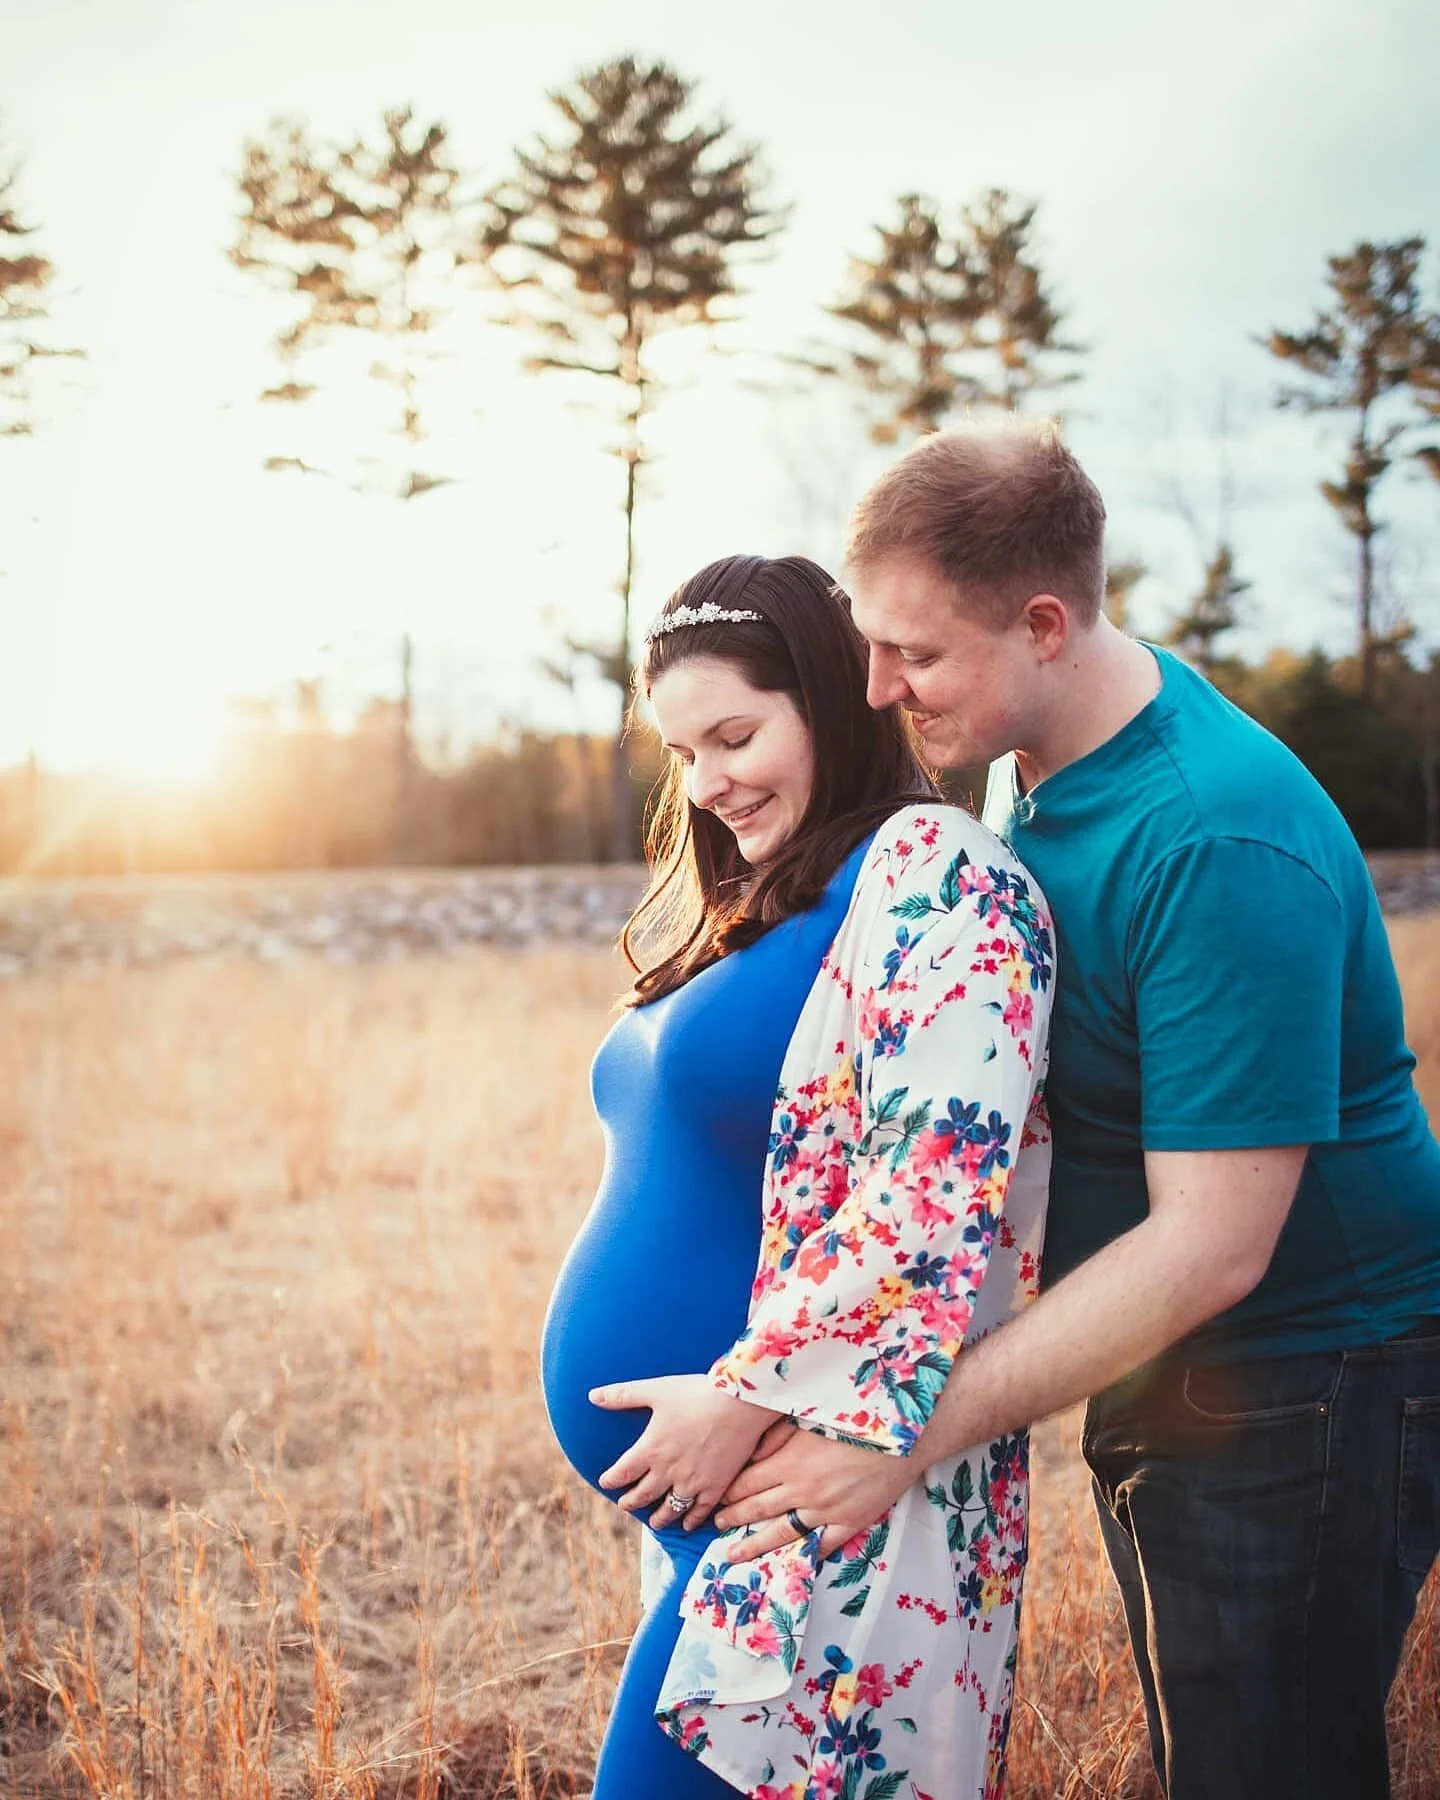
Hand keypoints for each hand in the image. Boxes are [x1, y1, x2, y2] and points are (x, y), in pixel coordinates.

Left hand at [591, 1374, 778, 1529]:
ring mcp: (693, 1482)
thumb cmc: (697, 1393)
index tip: (606, 1482)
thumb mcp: (656, 1390)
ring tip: (655, 1522)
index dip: (611, 1480)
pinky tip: (688, 1524)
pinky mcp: (716, 1486)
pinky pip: (700, 1511)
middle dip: (631, 1502)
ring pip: (670, 1509)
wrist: (740, 1404)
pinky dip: (691, 1520)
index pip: (622, 1473)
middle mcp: (668, 1471)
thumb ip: (622, 1395)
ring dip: (659, 1518)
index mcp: (651, 1449)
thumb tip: (592, 1395)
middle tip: (625, 1505)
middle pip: (643, 1495)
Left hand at [713, 1420, 915, 1562]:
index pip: (747, 1482)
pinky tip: (789, 1562)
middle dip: (733, 1519)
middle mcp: (803, 1489)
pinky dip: (805, 1554)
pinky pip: (822, 1545)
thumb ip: (777, 1435)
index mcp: (791, 1460)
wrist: (904, 1435)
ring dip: (755, 1545)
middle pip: (758, 1509)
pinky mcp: (850, 1522)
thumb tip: (751, 1452)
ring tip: (734, 1554)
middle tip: (715, 1527)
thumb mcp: (808, 1416)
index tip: (715, 1499)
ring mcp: (827, 1510)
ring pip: (783, 1533)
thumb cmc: (855, 1418)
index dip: (728, 1492)